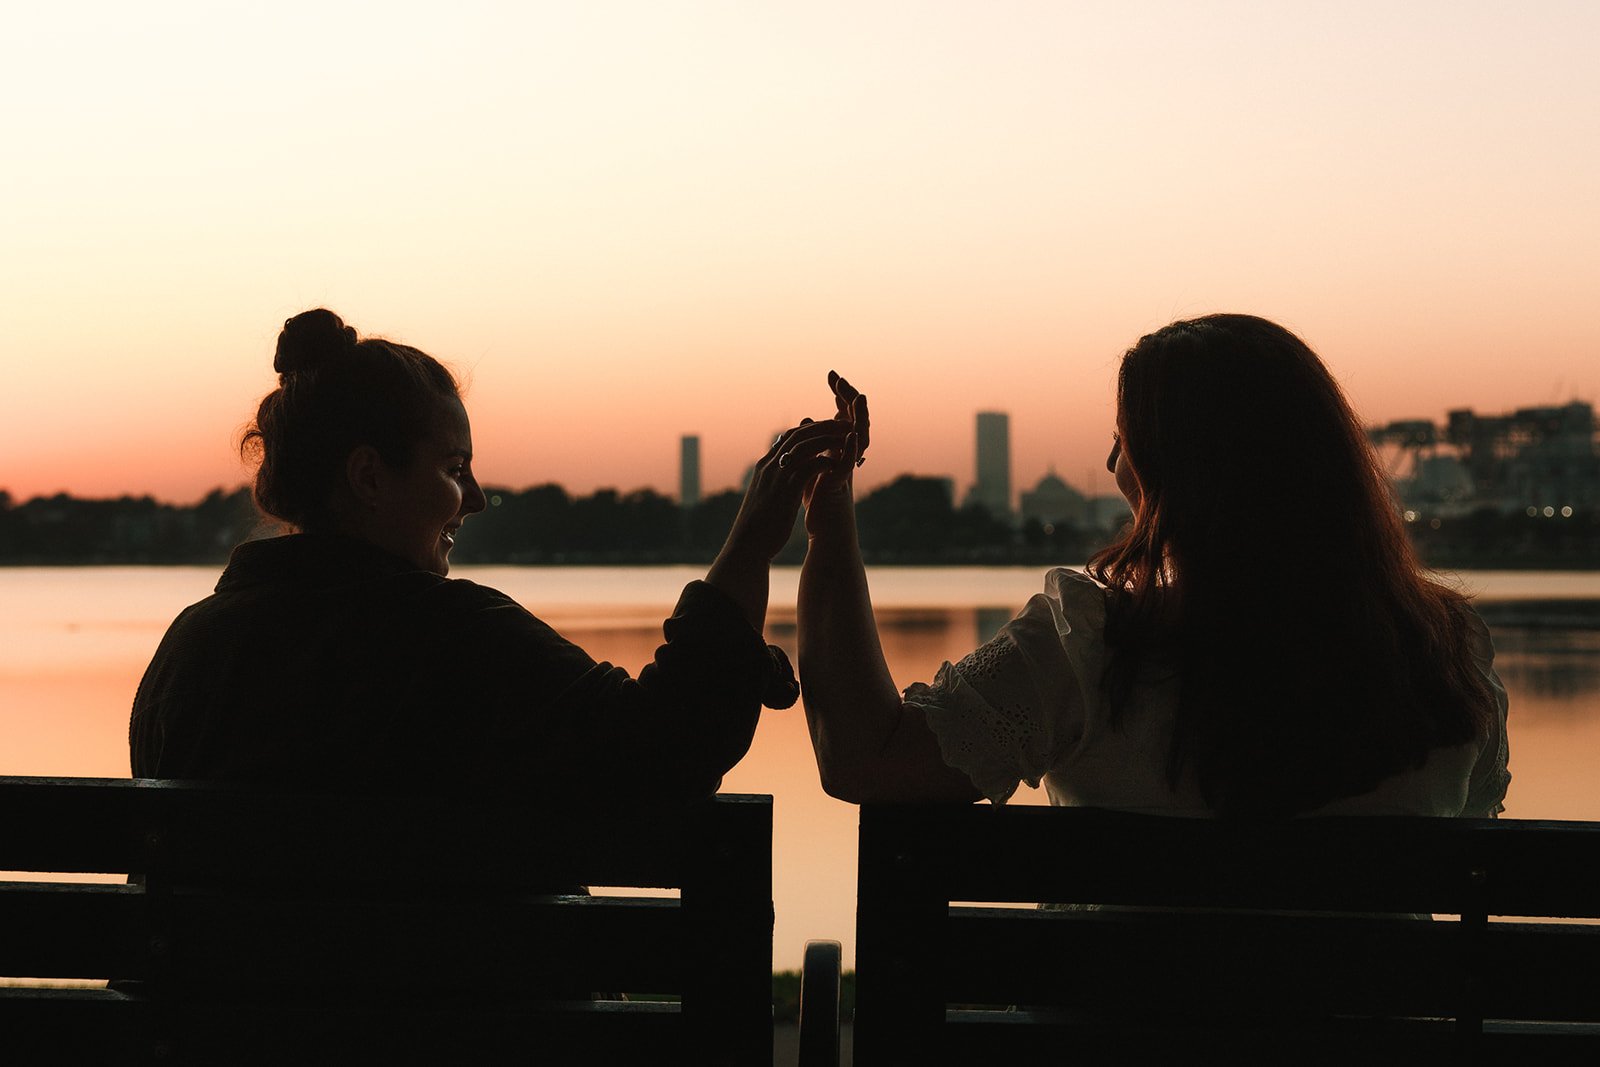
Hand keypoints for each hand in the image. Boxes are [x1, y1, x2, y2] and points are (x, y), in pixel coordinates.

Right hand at [725, 418, 850, 561]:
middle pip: (798, 435)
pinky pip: (809, 467)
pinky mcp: (786, 491)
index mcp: (765, 467)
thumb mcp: (765, 499)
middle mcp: (769, 467)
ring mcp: (777, 478)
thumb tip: (784, 481)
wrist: (747, 547)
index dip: (810, 430)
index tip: (828, 428)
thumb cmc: (758, 527)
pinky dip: (824, 462)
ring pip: (805, 447)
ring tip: (846, 439)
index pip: (788, 438)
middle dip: (823, 427)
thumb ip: (774, 484)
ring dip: (828, 440)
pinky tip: (835, 464)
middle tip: (843, 424)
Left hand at [804, 372, 868, 535]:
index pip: (843, 413)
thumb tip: (807, 419)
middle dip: (849, 398)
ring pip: (860, 437)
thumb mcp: (811, 463)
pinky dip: (852, 448)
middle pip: (855, 419)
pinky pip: (850, 463)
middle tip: (840, 379)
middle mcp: (847, 454)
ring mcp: (847, 468)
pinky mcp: (841, 483)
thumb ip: (813, 441)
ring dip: (860, 417)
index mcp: (839, 446)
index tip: (832, 374)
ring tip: (859, 397)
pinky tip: (852, 433)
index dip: (840, 395)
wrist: (824, 528)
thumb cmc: (819, 499)